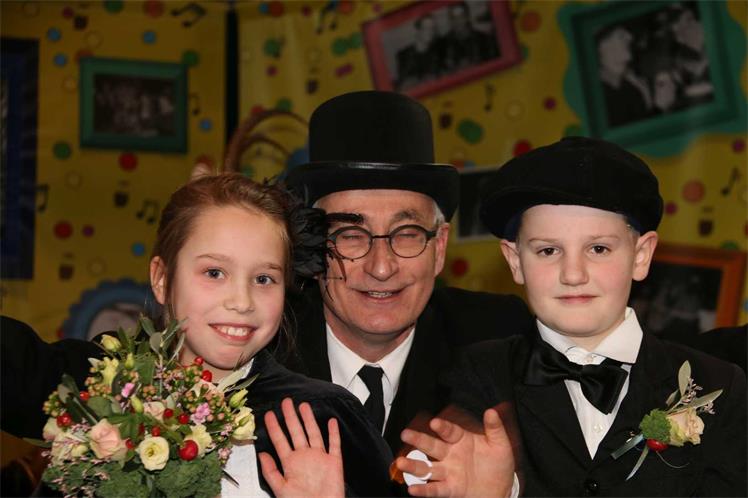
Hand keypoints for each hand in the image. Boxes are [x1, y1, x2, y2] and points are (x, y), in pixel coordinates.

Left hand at [258, 398, 343, 497]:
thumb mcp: (280, 488)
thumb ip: (271, 471)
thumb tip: (261, 454)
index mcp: (290, 463)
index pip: (280, 440)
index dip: (274, 427)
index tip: (269, 415)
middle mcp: (304, 457)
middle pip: (296, 432)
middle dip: (291, 417)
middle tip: (286, 402)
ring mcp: (319, 458)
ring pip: (313, 434)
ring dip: (309, 420)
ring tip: (304, 406)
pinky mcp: (333, 462)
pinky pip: (334, 444)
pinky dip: (333, 433)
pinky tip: (331, 422)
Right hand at [396, 407, 514, 497]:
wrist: (502, 488)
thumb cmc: (498, 463)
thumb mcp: (500, 444)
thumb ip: (495, 428)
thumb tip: (491, 412)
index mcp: (461, 440)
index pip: (450, 431)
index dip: (442, 427)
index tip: (435, 423)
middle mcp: (451, 455)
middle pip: (432, 446)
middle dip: (418, 440)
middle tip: (406, 434)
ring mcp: (449, 472)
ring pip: (427, 467)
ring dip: (413, 465)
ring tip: (401, 463)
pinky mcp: (450, 489)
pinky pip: (435, 489)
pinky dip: (424, 490)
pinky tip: (413, 488)